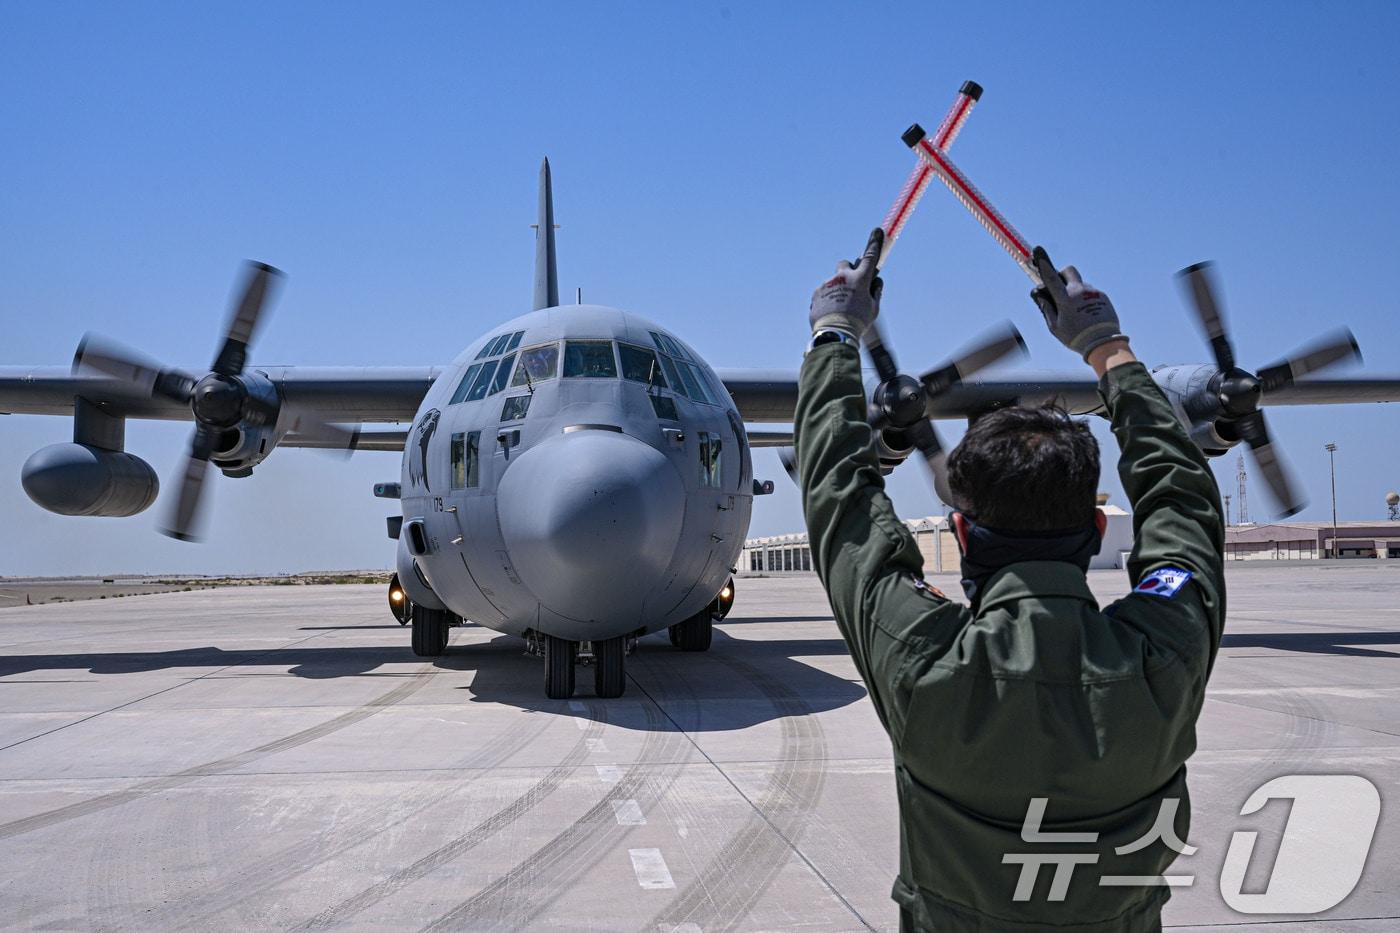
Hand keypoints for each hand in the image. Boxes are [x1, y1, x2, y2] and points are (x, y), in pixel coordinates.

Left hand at [810, 228, 883, 339]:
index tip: (878, 231)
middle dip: (849, 271)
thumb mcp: (873, 308)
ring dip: (838, 290)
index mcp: (860, 279)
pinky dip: (828, 299)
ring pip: (834, 282)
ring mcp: (828, 283)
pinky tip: (831, 312)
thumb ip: (875, 292)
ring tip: (840, 309)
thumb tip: (874, 281)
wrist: (835, 333)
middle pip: (845, 264)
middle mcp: (843, 277)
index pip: (870, 256)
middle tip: (852, 285)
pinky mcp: (817, 292)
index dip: (875, 243)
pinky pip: (824, 292)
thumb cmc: (858, 322)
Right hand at [1030, 246, 1126, 360]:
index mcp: (1066, 298)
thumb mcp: (1055, 327)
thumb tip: (1039, 293)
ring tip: (1076, 314)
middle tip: (1059, 289)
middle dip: (1061, 275)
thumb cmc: (1076, 337)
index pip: (1051, 277)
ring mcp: (1093, 292)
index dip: (1043, 263)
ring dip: (1074, 292)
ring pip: (1080, 284)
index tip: (1037, 250)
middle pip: (1068, 271)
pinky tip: (1086, 316)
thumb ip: (1046, 308)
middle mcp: (1080, 291)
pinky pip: (1090, 293)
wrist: (1103, 344)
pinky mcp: (1103, 297)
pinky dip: (1085, 300)